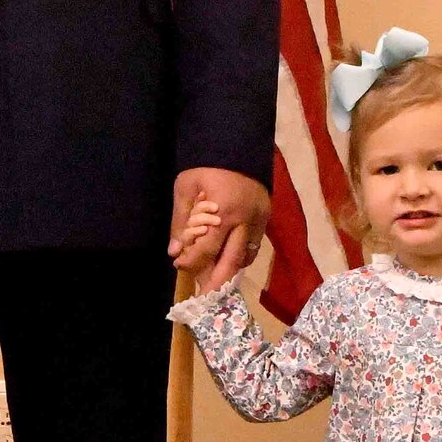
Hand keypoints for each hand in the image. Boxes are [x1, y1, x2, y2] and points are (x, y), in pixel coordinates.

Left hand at [169, 167, 270, 291]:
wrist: (237, 144)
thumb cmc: (207, 165)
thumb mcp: (186, 188)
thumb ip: (181, 221)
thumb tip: (175, 251)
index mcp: (224, 211)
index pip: (207, 248)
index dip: (191, 261)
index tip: (179, 265)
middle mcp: (245, 220)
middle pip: (232, 261)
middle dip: (217, 282)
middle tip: (205, 297)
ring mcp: (259, 220)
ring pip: (246, 256)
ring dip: (230, 271)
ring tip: (215, 282)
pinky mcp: (266, 216)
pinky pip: (253, 245)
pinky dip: (241, 256)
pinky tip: (228, 262)